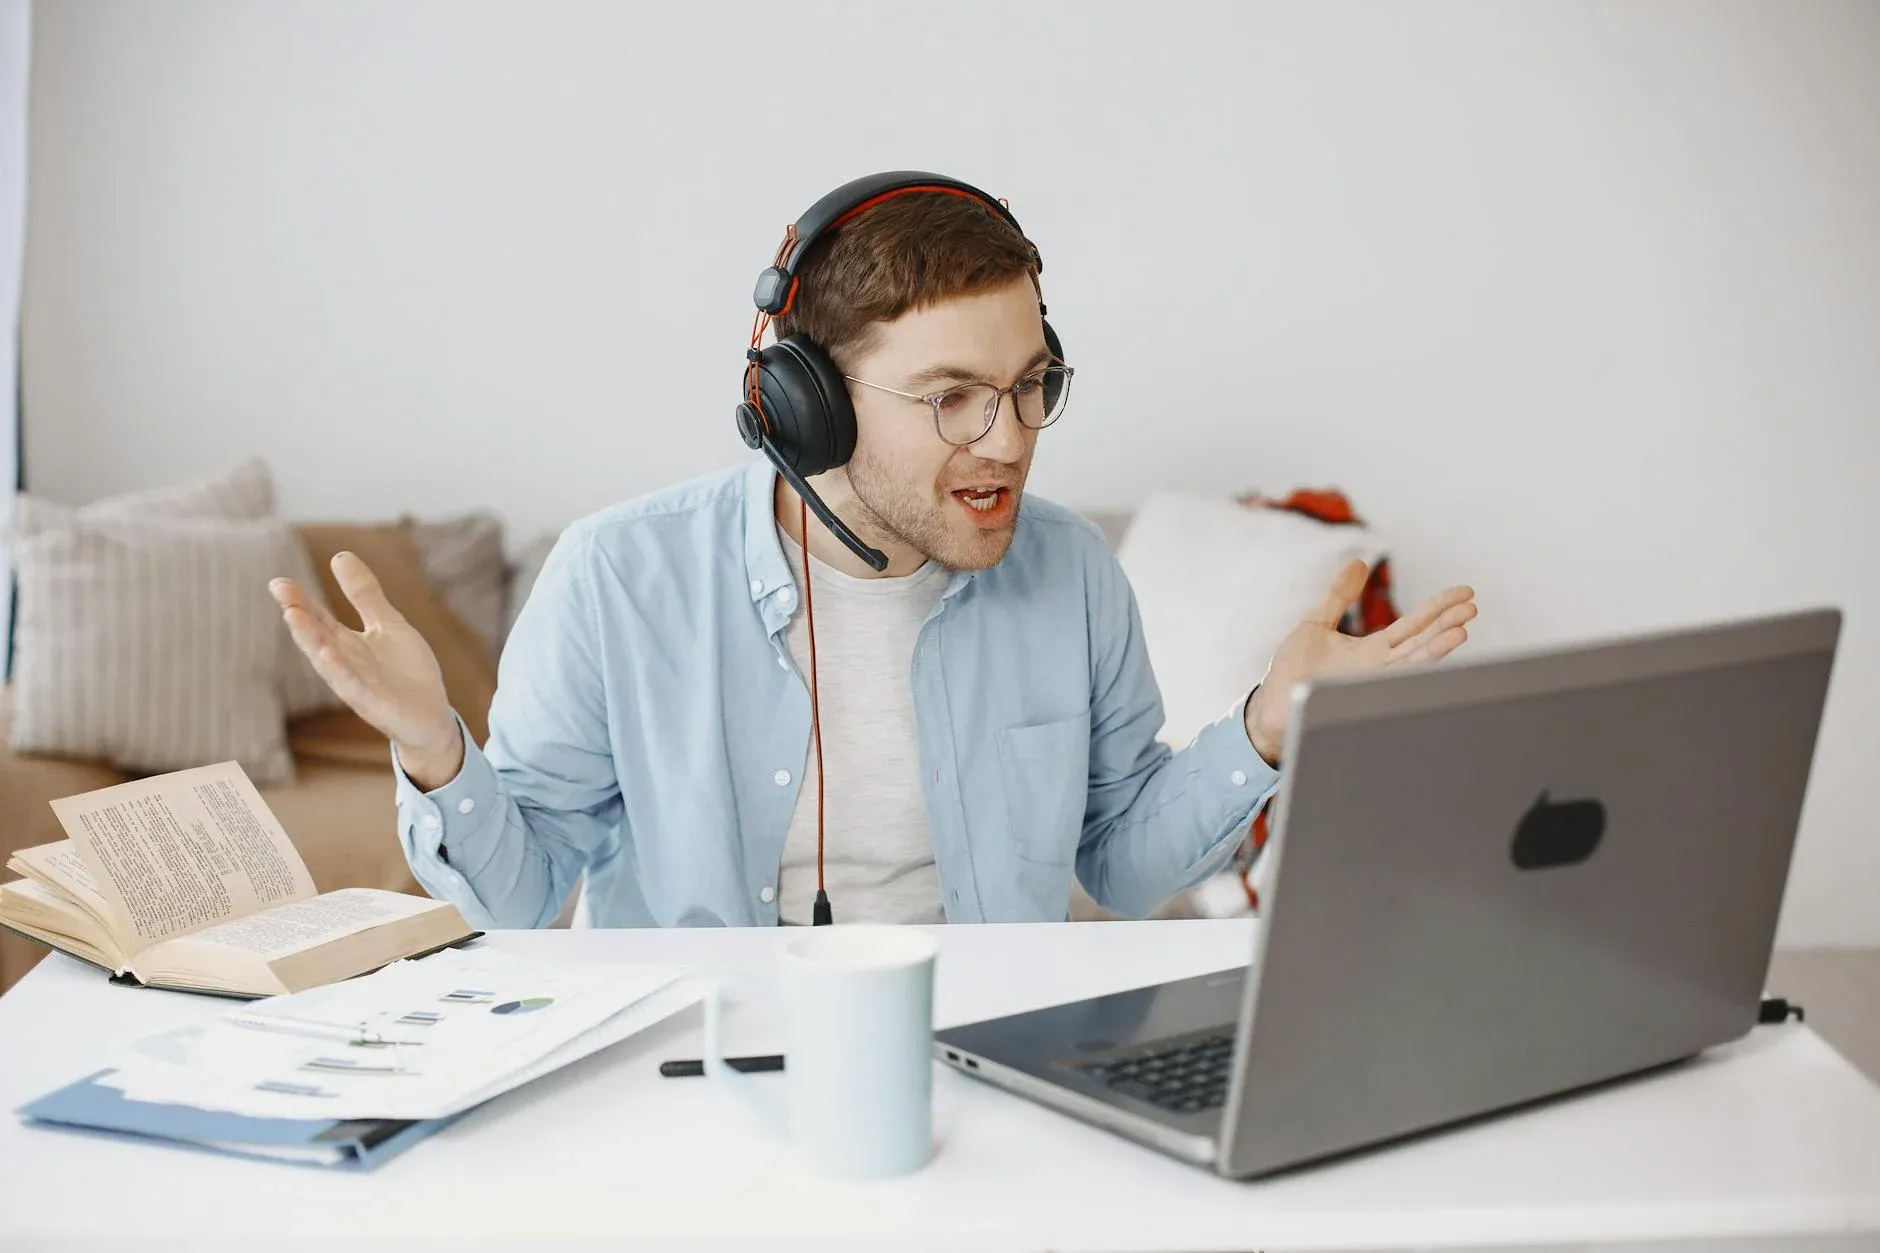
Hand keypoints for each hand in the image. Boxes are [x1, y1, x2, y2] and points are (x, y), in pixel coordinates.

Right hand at [269, 552, 463, 786]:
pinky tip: (330, 654)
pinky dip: (341, 671)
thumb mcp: (388, 624)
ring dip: (311, 640)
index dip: (300, 601)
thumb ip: (364, 595)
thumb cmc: (407, 672)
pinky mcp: (374, 703)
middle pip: (316, 637)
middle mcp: (345, 664)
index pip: (318, 619)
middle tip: (281, 591)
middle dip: (299, 616)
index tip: (279, 582)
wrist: (433, 717)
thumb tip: (339, 555)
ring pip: (328, 661)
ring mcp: (357, 684)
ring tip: (294, 615)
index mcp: (346, 644)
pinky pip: (354, 686)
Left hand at [1244, 559, 1476, 764]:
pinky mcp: (1359, 693)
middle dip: (1447, 623)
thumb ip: (1339, 595)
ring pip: (1413, 662)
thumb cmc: (1292, 670)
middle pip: (1421, 641)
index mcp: (1372, 650)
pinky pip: (1391, 680)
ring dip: (1438, 647)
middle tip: (1472, 605)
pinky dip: (1410, 668)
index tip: (1464, 593)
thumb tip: (1358, 563)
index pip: (1414, 625)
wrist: (1271, 705)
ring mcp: (1371, 682)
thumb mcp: (1317, 622)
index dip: (1438, 608)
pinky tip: (1428, 656)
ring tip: (1462, 629)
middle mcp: (1379, 667)